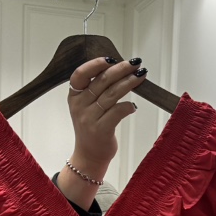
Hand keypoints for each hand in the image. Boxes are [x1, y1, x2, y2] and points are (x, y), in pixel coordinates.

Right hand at [57, 57, 147, 209]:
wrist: (89, 156)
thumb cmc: (91, 129)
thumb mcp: (86, 106)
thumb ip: (95, 88)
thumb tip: (117, 68)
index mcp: (74, 96)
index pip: (80, 74)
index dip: (95, 64)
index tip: (111, 58)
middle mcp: (80, 106)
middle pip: (102, 81)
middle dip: (121, 69)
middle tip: (135, 63)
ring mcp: (89, 118)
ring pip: (112, 94)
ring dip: (129, 82)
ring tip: (141, 76)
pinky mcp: (101, 130)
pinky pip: (118, 111)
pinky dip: (128, 106)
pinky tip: (134, 106)